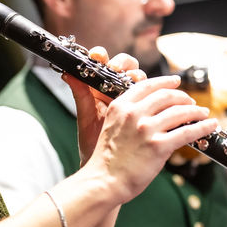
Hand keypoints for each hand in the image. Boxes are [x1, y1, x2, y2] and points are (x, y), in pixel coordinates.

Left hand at [63, 47, 146, 164]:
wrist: (108, 170)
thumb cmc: (93, 144)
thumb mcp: (86, 120)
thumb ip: (81, 95)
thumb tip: (67, 72)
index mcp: (99, 88)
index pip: (103, 62)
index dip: (102, 56)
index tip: (99, 57)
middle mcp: (117, 90)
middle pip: (127, 66)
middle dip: (124, 64)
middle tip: (118, 70)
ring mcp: (134, 100)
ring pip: (142, 79)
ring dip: (139, 77)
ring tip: (134, 84)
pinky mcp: (148, 112)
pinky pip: (157, 98)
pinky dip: (160, 94)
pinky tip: (157, 96)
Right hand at [80, 51, 217, 202]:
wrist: (103, 181)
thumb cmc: (107, 160)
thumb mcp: (111, 127)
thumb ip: (129, 116)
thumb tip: (154, 112)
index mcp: (120, 107)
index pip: (147, 86)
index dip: (165, 82)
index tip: (176, 81)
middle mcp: (133, 114)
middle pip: (166, 96)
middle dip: (183, 96)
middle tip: (191, 101)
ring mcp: (146, 129)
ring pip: (180, 112)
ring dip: (196, 110)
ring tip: (203, 113)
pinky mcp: (159, 146)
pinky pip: (187, 132)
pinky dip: (203, 126)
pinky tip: (211, 125)